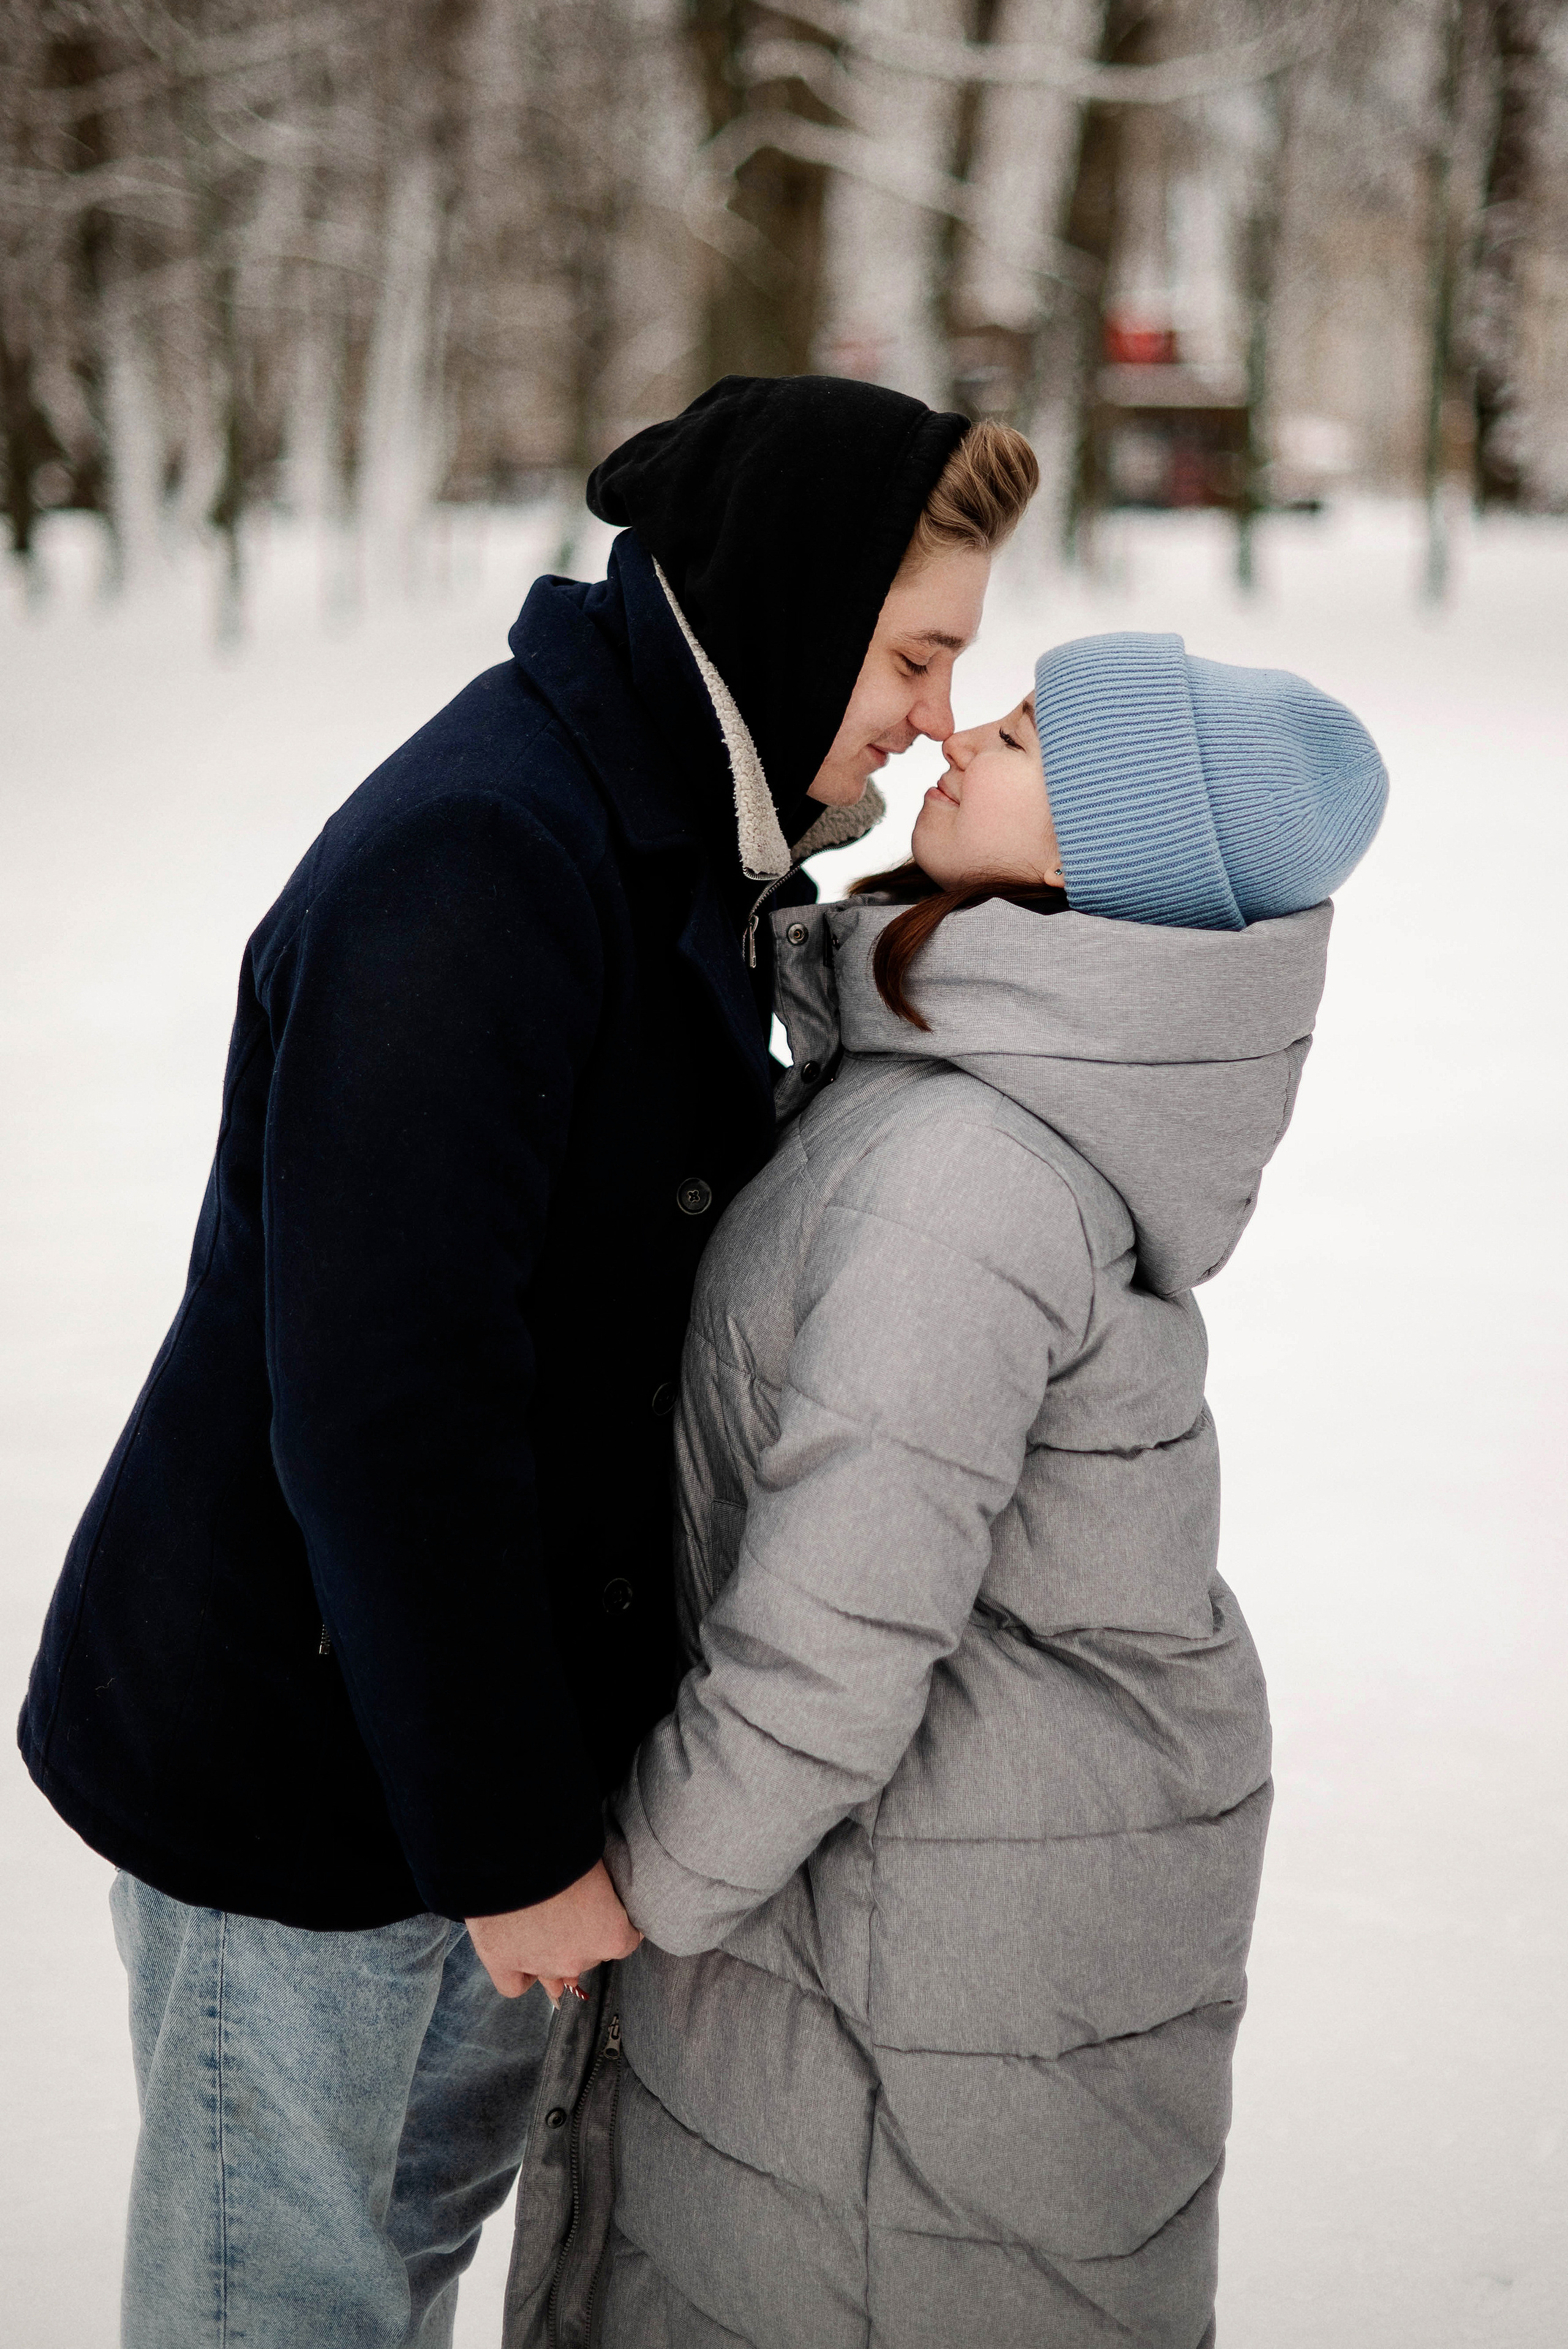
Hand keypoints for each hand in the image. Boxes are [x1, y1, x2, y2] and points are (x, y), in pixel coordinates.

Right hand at [466, 1860, 641, 2002]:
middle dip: (582, 1937)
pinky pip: (515, 1985)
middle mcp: (578, 1958)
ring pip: (553, 1974)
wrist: (515, 1850)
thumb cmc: (566, 1848)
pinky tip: (521, 1964)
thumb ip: (605, 1888)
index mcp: (610, 1934)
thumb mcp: (600, 1864)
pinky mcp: (503, 1960)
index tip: (611, 1910)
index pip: (627, 1941)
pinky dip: (520, 1976)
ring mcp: (539, 1964)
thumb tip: (599, 1891)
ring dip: (553, 1958)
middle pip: (588, 1956)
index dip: (617, 1923)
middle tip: (571, 1910)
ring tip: (548, 1938)